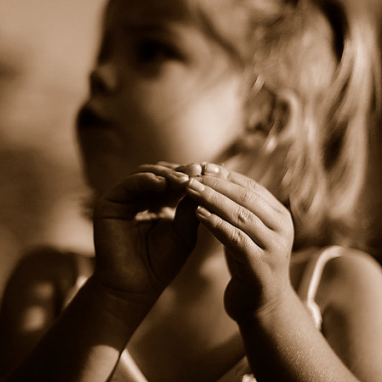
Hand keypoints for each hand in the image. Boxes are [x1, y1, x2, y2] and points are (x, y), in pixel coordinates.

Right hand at [92, 163, 200, 301]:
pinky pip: (128, 184)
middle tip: (198, 171)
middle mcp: (139, 198)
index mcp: (158, 204)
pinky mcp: (108, 203)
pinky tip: (162, 184)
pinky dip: (145, 180)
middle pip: (160, 173)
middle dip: (179, 172)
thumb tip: (203, 182)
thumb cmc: (160, 264)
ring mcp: (123, 199)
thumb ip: (190, 209)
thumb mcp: (183, 234)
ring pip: (145, 174)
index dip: (191, 177)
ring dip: (165, 174)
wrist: (134, 287)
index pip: (174, 182)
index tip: (211, 173)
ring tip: (183, 180)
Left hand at [185, 163, 294, 320]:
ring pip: (239, 214)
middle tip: (191, 174)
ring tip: (189, 189)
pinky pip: (234, 237)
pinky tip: (197, 214)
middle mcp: (282, 228)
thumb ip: (239, 207)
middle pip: (245, 197)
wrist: (262, 305)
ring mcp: (273, 246)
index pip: (251, 186)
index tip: (202, 165)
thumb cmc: (249, 263)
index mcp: (280, 215)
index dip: (225, 175)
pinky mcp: (259, 264)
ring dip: (212, 199)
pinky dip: (215, 223)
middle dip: (216, 183)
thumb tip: (214, 174)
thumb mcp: (247, 231)